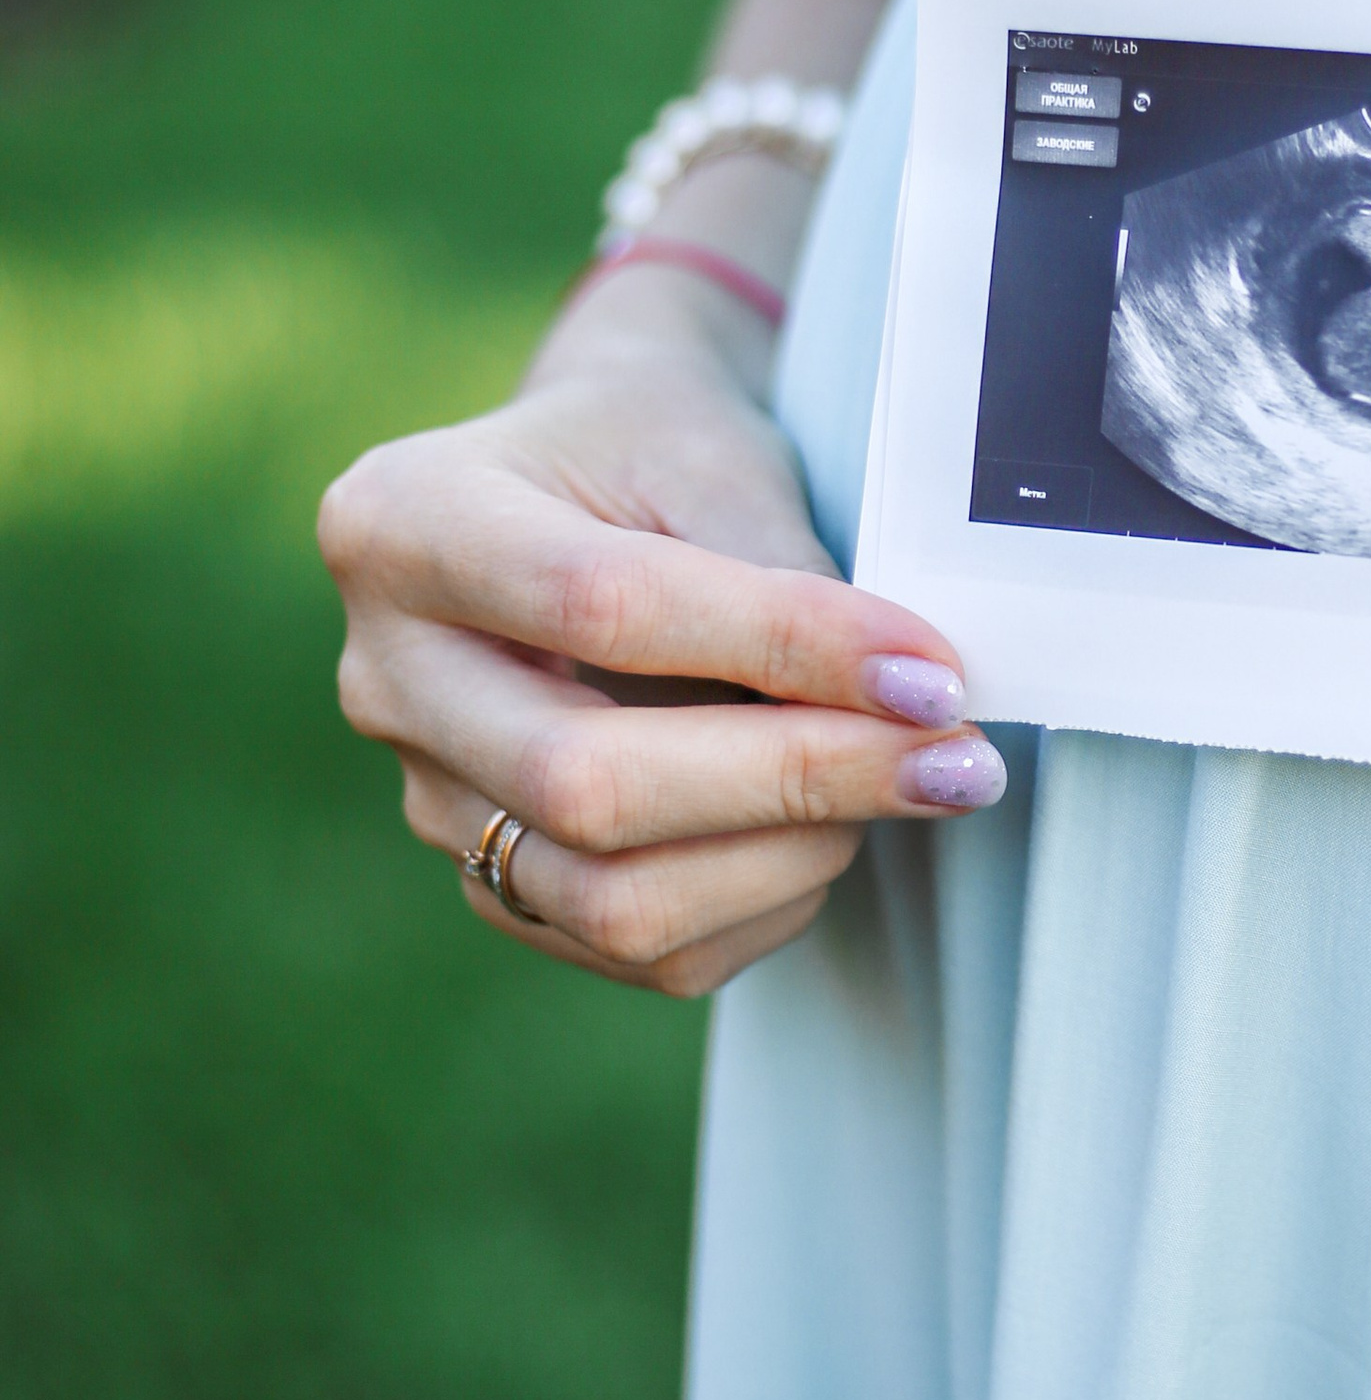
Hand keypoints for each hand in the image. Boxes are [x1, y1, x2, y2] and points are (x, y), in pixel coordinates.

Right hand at [320, 267, 1002, 996]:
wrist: (591, 484)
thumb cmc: (656, 449)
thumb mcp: (713, 458)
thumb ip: (784, 577)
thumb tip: (908, 707)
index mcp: (404, 524)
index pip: (603, 609)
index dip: (783, 648)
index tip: (932, 671)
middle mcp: (385, 676)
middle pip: (584, 784)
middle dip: (799, 780)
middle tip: (957, 758)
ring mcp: (427, 796)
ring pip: (609, 898)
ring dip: (792, 857)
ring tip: (905, 783)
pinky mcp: (493, 880)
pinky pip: (641, 950)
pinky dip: (766, 903)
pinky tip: (830, 826)